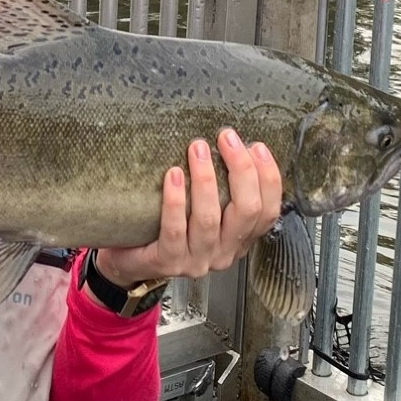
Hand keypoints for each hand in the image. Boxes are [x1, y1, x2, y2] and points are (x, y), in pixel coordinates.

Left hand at [97, 129, 283, 287]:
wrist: (132, 259)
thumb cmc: (168, 228)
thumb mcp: (204, 210)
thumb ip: (222, 190)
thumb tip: (231, 143)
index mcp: (239, 239)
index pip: (268, 211)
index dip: (268, 177)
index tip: (256, 147)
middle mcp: (224, 252)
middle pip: (246, 210)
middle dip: (240, 169)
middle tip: (226, 138)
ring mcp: (198, 260)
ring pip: (209, 218)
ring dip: (205, 178)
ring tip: (197, 149)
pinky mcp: (169, 262)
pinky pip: (175, 229)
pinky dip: (175, 200)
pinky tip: (173, 175)